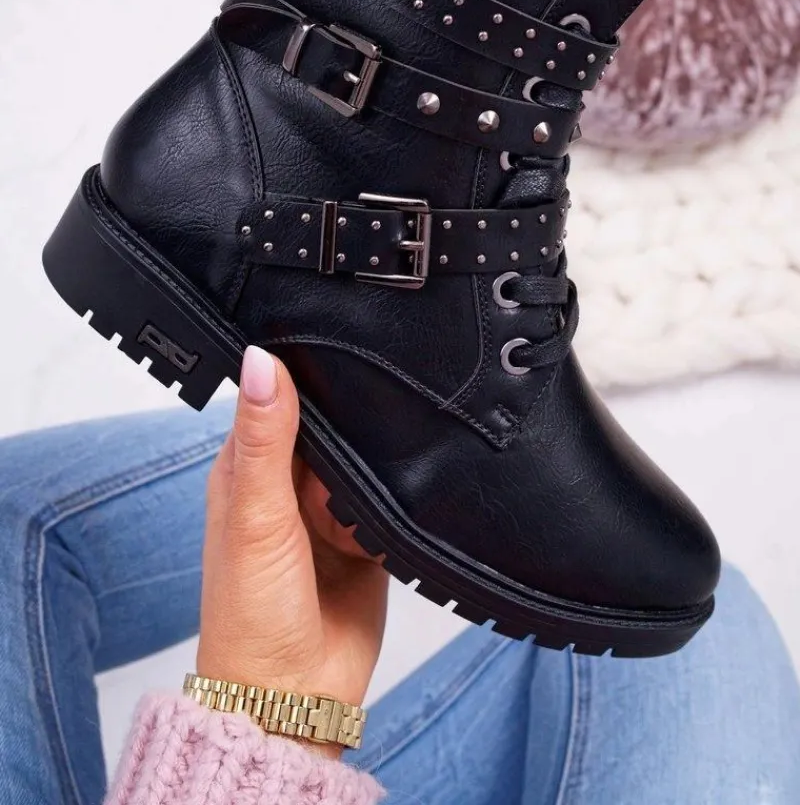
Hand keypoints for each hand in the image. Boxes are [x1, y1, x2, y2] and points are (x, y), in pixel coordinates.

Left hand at [197, 346, 387, 752]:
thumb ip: (265, 438)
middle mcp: (287, 484)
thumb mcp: (255, 516)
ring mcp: (328, 510)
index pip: (278, 396)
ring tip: (363, 497)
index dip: (304, 373)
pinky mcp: (367, 535)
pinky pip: (392, 498)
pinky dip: (398, 501)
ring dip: (376, 467)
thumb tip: (260, 359)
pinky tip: (393, 510)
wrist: (296, 699)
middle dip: (353, 424)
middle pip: (332, 424)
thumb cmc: (251, 616)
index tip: (338, 344)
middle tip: (364, 432)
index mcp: (247, 467)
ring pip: (366, 457)